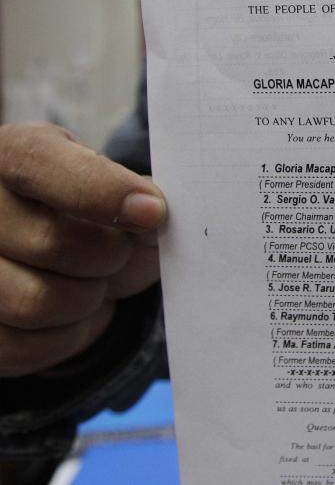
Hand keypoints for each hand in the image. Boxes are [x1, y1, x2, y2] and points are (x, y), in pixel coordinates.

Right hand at [0, 122, 165, 376]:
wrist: (51, 252)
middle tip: (118, 252)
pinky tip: (69, 311)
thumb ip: (139, 194)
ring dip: (87, 300)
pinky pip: (26, 346)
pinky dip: (67, 336)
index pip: (42, 165)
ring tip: (92, 280)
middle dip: (109, 257)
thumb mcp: (116, 185)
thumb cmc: (91, 210)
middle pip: (53, 243)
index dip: (102, 191)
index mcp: (13, 152)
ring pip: (37, 302)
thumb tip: (152, 215)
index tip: (154, 213)